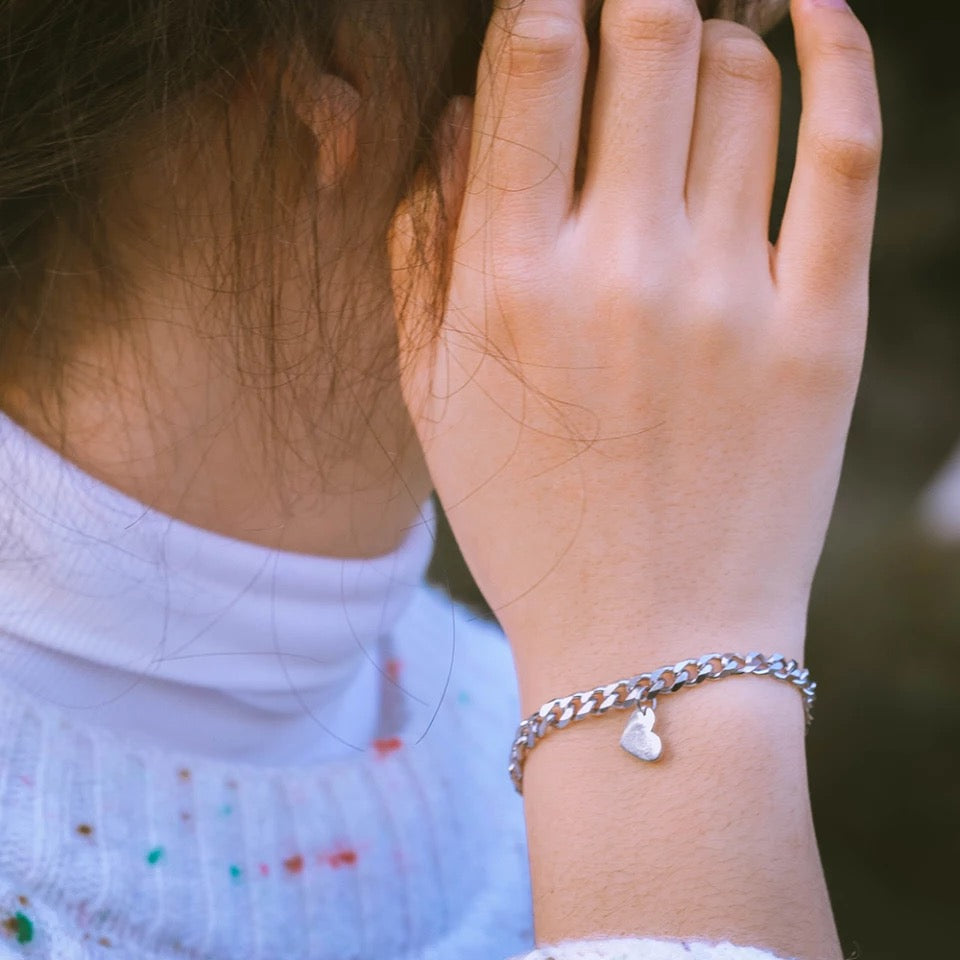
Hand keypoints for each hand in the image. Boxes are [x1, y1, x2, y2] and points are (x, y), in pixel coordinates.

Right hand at [388, 0, 881, 676]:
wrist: (647, 647)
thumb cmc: (527, 527)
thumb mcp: (437, 401)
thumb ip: (424, 253)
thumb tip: (459, 121)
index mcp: (508, 283)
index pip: (529, 63)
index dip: (541, 0)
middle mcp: (618, 269)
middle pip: (642, 36)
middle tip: (629, 4)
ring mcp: (730, 296)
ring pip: (741, 78)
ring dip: (714, 36)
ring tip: (699, 54)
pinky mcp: (820, 332)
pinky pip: (846, 149)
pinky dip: (841, 51)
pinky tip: (817, 6)